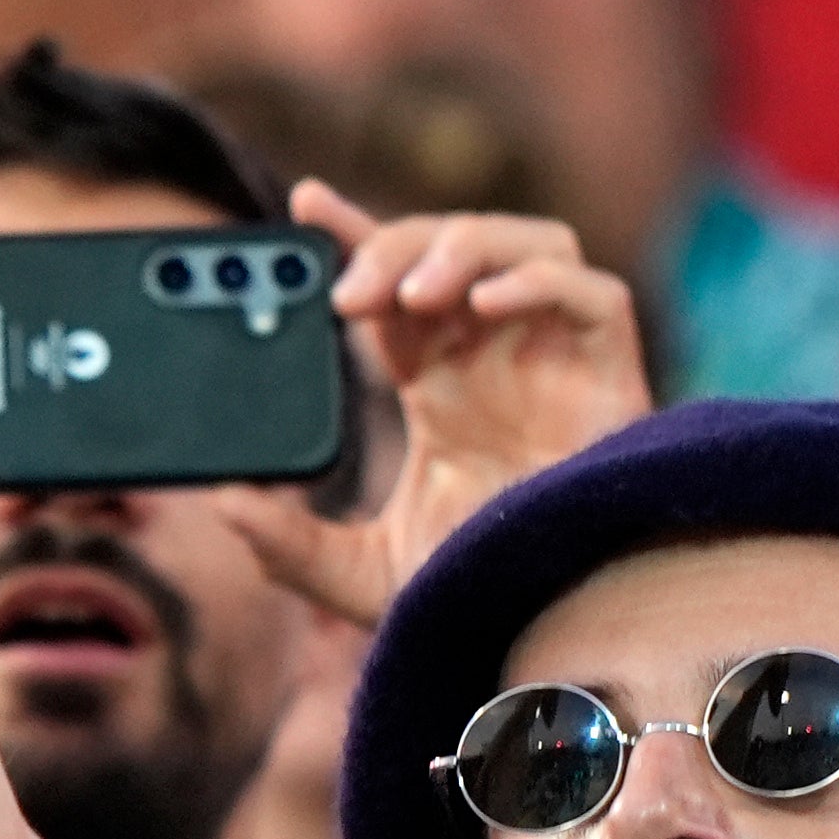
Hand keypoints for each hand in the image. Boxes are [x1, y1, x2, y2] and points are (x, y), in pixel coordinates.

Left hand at [221, 186, 652, 628]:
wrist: (551, 633)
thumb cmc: (472, 590)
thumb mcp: (361, 574)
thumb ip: (289, 545)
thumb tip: (223, 501)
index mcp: (439, 375)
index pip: (394, 277)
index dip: (355, 232)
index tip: (303, 205)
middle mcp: (499, 351)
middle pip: (455, 246)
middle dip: (398, 245)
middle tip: (348, 292)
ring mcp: (559, 357)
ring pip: (531, 242)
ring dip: (467, 245)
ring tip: (412, 294)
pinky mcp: (615, 377)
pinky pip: (596, 294)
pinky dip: (541, 281)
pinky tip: (485, 307)